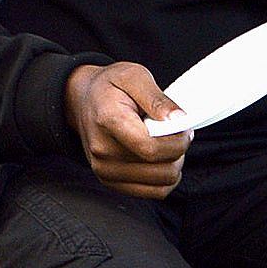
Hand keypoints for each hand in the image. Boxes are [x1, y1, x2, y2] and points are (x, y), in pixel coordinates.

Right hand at [63, 62, 190, 199]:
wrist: (83, 100)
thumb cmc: (110, 87)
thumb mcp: (134, 76)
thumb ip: (158, 98)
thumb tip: (179, 120)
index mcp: (108, 121)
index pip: (152, 149)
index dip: (178, 141)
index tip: (183, 126)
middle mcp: (102, 151)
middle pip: (161, 169)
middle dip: (179, 151)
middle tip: (174, 132)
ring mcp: (104, 170)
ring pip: (163, 184)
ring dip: (173, 164)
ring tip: (164, 143)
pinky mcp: (110, 182)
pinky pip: (154, 192)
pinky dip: (164, 177)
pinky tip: (159, 158)